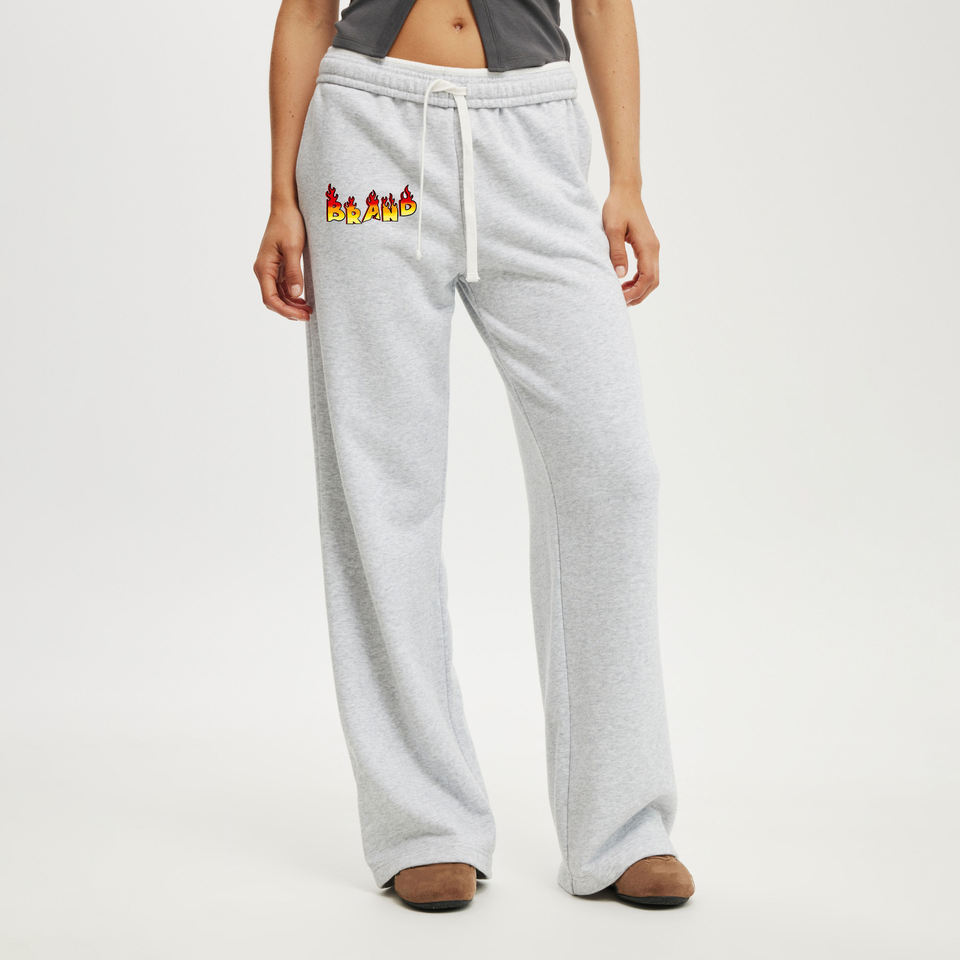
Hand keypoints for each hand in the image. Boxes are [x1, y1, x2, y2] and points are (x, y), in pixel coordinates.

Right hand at [253, 202, 312, 321]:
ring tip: (308, 310)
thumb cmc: (289, 224)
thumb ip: (293, 272)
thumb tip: (295, 294)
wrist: (286, 207)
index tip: (302, 316)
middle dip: (289, 310)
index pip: (270, 298)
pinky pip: (282, 286)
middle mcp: (263, 270)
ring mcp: (269, 269)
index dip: (285, 310)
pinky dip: (292, 295)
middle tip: (308, 316)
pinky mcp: (277, 266)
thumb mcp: (293, 248)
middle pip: (273, 299)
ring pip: (278, 295)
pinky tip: (303, 299)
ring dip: (291, 304)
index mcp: (264, 267)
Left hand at [602, 185, 659, 306]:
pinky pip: (647, 270)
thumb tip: (620, 275)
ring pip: (652, 278)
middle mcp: (654, 249)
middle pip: (653, 282)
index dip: (635, 292)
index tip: (620, 299)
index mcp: (647, 246)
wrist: (626, 192)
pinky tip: (624, 283)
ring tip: (621, 295)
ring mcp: (652, 248)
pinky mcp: (647, 247)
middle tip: (620, 303)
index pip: (648, 277)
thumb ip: (616, 252)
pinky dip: (638, 281)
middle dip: (638, 295)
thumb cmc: (617, 207)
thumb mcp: (612, 229)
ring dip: (639, 290)